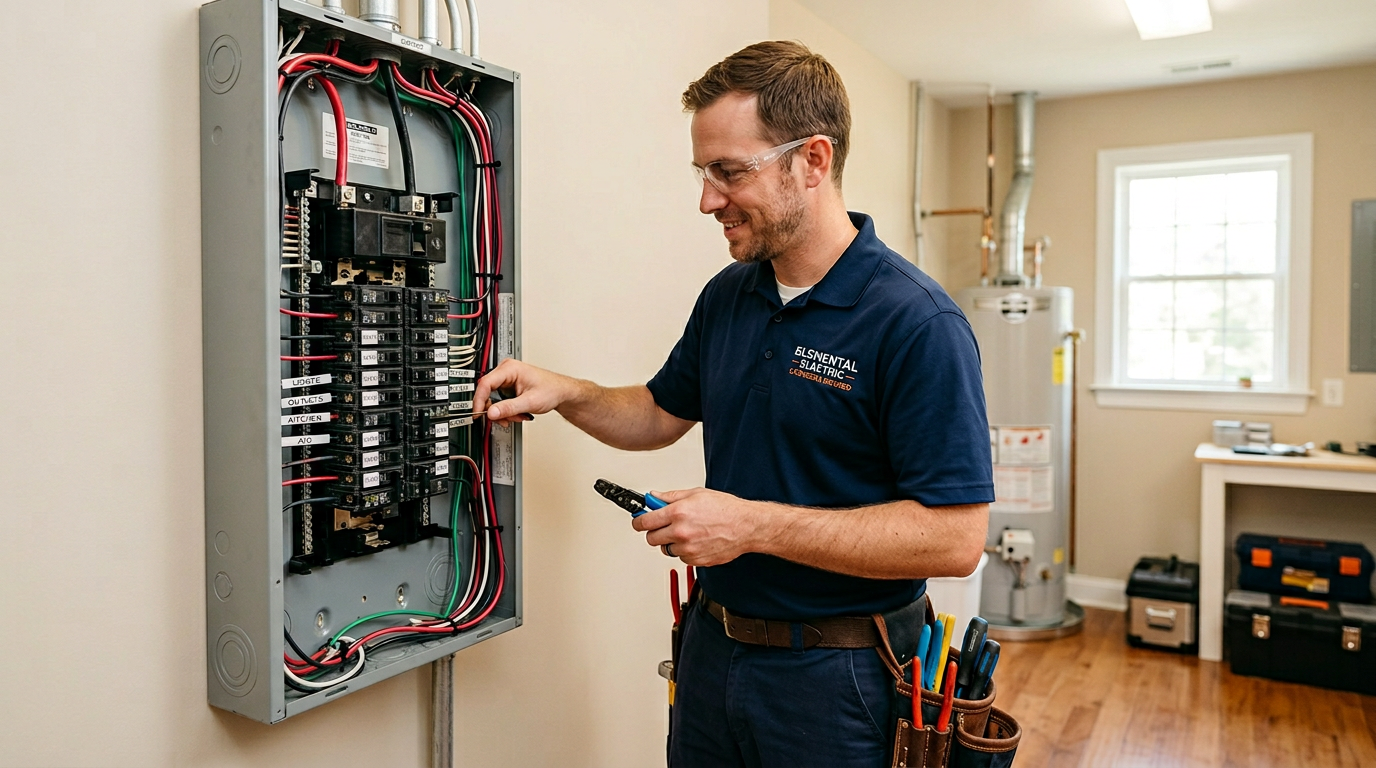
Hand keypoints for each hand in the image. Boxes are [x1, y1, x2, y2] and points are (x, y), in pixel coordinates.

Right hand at [473, 359, 577, 426]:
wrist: (561, 392)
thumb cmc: (552, 390)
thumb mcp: (529, 402)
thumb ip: (509, 408)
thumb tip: (491, 413)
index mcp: (510, 368)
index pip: (485, 384)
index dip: (480, 401)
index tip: (478, 414)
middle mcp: (506, 371)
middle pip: (487, 393)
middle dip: (497, 410)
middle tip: (505, 419)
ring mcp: (506, 380)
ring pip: (493, 400)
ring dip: (503, 412)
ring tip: (518, 416)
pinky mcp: (508, 388)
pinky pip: (499, 401)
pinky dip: (506, 411)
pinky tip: (517, 413)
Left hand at [631, 487, 764, 565]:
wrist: (745, 527)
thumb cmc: (725, 509)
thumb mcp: (696, 494)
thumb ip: (670, 497)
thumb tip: (654, 497)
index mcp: (678, 513)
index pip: (644, 521)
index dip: (638, 520)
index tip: (638, 520)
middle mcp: (680, 532)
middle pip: (651, 538)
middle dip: (654, 531)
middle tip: (663, 525)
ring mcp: (687, 548)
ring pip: (665, 549)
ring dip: (670, 542)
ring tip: (686, 532)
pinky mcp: (695, 560)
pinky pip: (680, 557)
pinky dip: (684, 551)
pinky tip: (696, 540)